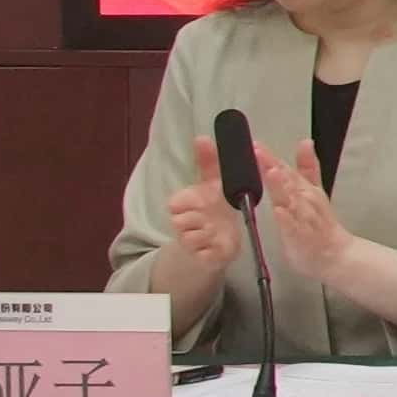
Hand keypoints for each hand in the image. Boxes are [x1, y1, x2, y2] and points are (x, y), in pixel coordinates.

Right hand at [159, 138, 241, 279]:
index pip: (174, 203)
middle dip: (202, 216)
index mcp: (181, 204)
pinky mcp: (203, 260)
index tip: (204, 198)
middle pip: (182, 220)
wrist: (212, 244)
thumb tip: (202, 137)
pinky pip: (206, 255)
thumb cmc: (213, 209)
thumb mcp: (213, 183)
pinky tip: (221, 243)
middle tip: (214, 214)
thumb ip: (209, 162)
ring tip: (219, 228)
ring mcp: (190, 243)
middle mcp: (181, 223)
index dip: (190, 201)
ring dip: (211, 232)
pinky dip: (215, 248)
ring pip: (195, 237)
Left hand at [255, 145, 386, 316]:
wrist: (336, 254)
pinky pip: (293, 226)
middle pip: (286, 180)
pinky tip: (279, 210)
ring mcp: (303, 217)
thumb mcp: (315, 190)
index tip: (255, 144)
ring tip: (271, 173)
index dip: (270, 157)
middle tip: (258, 152)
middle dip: (272, 166)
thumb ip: (308, 167)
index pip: (285, 169)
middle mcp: (304, 199)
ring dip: (281, 186)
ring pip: (291, 200)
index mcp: (303, 188)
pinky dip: (287, 218)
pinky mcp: (301, 236)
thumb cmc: (321, 223)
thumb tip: (306, 141)